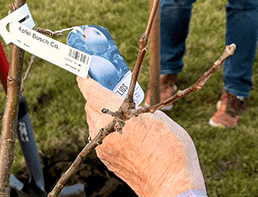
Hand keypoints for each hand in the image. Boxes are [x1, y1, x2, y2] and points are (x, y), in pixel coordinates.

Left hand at [77, 76, 204, 196]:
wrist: (172, 185)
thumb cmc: (172, 150)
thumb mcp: (159, 118)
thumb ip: (140, 109)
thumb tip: (132, 106)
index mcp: (117, 115)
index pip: (91, 91)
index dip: (87, 80)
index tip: (85, 73)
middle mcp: (104, 131)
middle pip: (90, 107)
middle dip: (98, 97)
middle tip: (113, 91)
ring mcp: (104, 149)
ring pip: (94, 123)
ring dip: (103, 115)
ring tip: (124, 114)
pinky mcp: (108, 161)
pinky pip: (101, 138)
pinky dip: (108, 130)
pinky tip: (126, 132)